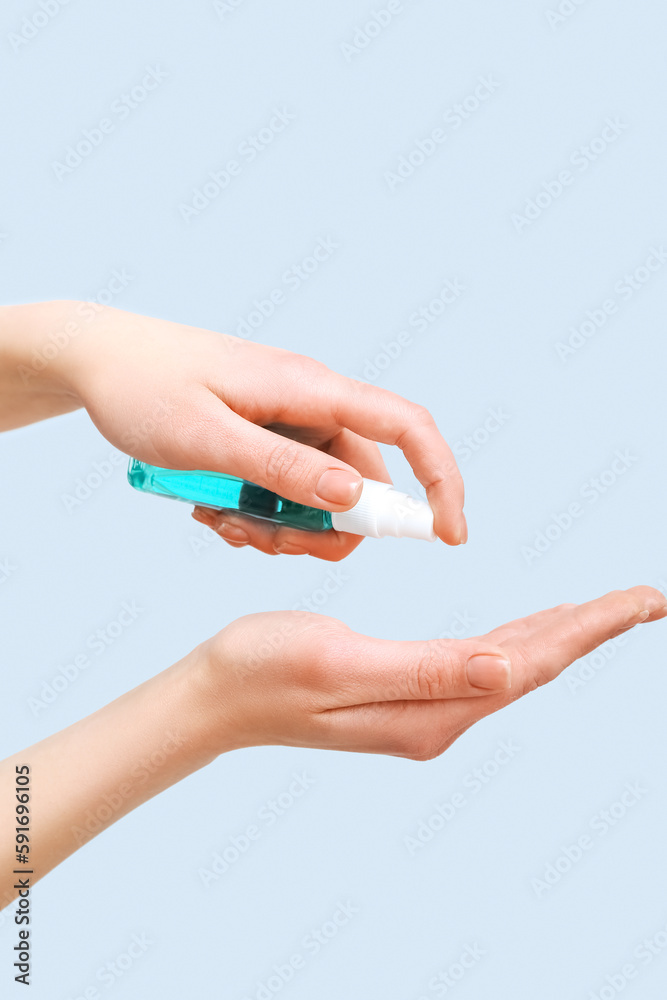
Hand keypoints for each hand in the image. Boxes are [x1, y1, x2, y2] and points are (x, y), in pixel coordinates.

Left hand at [37, 302, 466, 559]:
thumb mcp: (206, 438)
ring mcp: (288, 422)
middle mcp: (309, 403)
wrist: (95, 358)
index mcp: (309, 389)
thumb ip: (282, 468)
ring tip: (221, 522)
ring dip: (283, 527)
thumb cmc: (142, 388)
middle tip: (262, 543)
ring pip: (321, 496)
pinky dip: (262, 515)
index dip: (441, 479)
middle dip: (326, 531)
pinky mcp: (265, 438)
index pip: (406, 426)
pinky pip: (288, 490)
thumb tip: (355, 501)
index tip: (448, 535)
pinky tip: (214, 511)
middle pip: (361, 482)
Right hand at [196, 586, 666, 758]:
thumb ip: (427, 671)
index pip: (529, 665)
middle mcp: (436, 716)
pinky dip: (517, 639)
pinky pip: (480, 663)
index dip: (589, 630)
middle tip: (646, 598)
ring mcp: (421, 708)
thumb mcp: (341, 663)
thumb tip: (507, 671)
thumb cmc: (264, 670)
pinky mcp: (404, 692)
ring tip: (606, 609)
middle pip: (532, 666)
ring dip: (561, 634)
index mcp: (430, 710)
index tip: (642, 600)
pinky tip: (531, 629)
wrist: (216, 696)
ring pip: (511, 664)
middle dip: (591, 629)